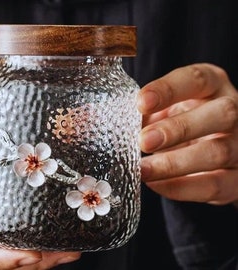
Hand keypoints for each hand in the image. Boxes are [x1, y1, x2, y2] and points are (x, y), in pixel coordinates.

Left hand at [137, 63, 237, 204]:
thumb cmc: (180, 122)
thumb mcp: (163, 109)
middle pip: (220, 114)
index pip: (196, 79)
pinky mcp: (236, 179)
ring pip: (217, 152)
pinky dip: (181, 187)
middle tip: (144, 141)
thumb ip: (139, 112)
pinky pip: (213, 185)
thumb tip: (92, 119)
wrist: (212, 151)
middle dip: (178, 128)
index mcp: (213, 86)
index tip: (141, 103)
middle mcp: (233, 112)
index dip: (168, 89)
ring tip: (143, 169)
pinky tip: (155, 184)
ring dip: (175, 163)